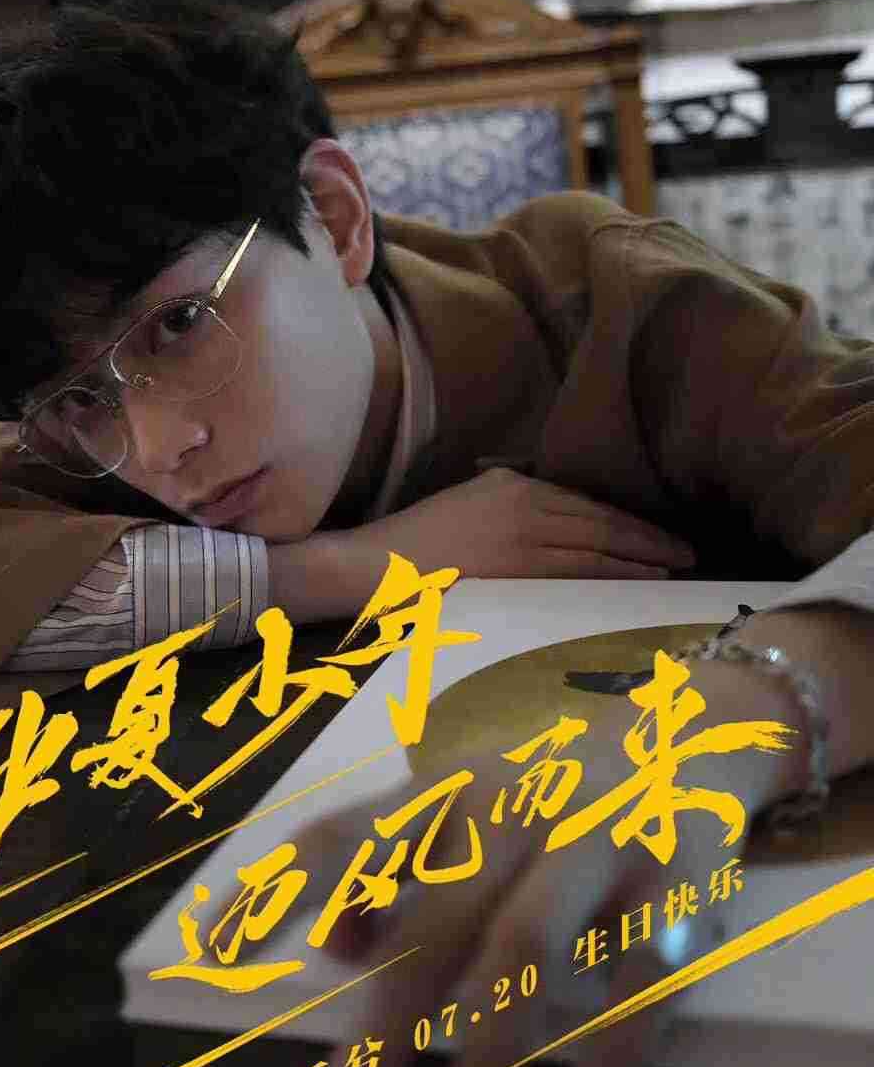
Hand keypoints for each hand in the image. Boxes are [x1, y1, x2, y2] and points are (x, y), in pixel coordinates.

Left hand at [278, 695, 771, 1066]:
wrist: (690, 732)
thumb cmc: (549, 789)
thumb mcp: (463, 807)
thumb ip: (393, 867)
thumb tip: (334, 943)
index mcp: (445, 790)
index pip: (342, 839)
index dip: (272, 893)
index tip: (210, 961)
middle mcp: (510, 808)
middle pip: (429, 927)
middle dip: (377, 1042)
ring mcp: (594, 839)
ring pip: (525, 947)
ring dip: (488, 1049)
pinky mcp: (677, 881)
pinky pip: (644, 975)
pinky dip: (612, 1051)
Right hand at [341, 466, 695, 582]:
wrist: (379, 564)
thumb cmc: (417, 544)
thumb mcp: (468, 505)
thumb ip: (509, 506)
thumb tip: (550, 525)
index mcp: (514, 485)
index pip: (585, 502)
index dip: (628, 519)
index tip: (656, 533)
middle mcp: (525, 503)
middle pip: (601, 521)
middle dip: (648, 537)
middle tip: (688, 551)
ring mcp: (523, 535)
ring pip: (598, 546)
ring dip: (642, 558)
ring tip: (675, 568)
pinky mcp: (517, 568)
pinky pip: (580, 572)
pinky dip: (616, 575)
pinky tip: (642, 581)